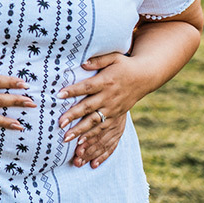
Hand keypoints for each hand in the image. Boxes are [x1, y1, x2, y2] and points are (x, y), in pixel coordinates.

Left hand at [56, 52, 149, 167]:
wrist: (145, 77)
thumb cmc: (124, 65)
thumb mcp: (113, 57)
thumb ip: (97, 60)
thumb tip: (83, 62)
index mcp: (106, 82)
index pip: (87, 87)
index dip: (73, 91)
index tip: (59, 95)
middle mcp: (109, 97)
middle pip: (89, 108)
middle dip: (73, 116)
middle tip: (59, 124)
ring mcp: (113, 110)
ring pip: (95, 123)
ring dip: (81, 132)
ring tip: (67, 139)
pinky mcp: (117, 118)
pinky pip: (104, 131)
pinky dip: (93, 139)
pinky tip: (83, 146)